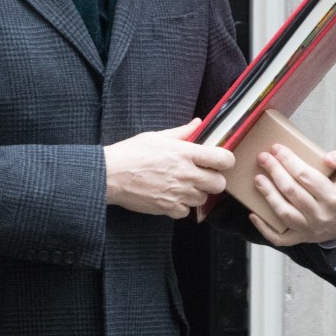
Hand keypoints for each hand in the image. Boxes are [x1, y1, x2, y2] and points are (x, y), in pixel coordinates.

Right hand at [104, 119, 234, 219]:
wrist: (110, 175)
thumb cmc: (131, 153)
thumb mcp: (156, 136)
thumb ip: (181, 132)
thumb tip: (197, 123)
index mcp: (185, 153)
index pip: (223, 159)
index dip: (225, 161)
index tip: (219, 161)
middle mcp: (186, 174)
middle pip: (219, 184)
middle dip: (213, 180)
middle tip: (201, 175)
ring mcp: (178, 193)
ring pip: (203, 199)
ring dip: (196, 193)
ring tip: (181, 185)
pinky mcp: (168, 208)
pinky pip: (186, 211)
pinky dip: (181, 206)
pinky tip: (170, 196)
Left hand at [248, 143, 335, 246]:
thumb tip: (328, 158)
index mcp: (333, 197)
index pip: (306, 176)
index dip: (289, 161)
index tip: (276, 148)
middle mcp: (320, 215)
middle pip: (292, 192)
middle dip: (275, 172)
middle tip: (262, 158)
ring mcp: (309, 229)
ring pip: (285, 213)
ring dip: (268, 195)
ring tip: (258, 179)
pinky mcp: (300, 238)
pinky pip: (280, 238)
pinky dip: (264, 228)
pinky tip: (253, 214)